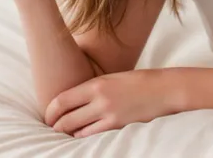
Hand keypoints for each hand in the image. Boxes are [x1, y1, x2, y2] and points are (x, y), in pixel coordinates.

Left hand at [44, 69, 182, 137]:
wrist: (164, 89)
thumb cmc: (139, 81)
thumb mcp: (113, 78)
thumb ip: (93, 88)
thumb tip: (73, 100)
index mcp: (97, 84)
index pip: (62, 100)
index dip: (50, 111)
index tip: (48, 115)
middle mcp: (100, 99)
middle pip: (65, 118)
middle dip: (55, 125)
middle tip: (53, 127)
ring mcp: (109, 114)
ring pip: (76, 130)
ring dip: (69, 132)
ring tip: (67, 131)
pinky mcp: (118, 126)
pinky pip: (92, 135)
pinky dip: (83, 136)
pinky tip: (83, 134)